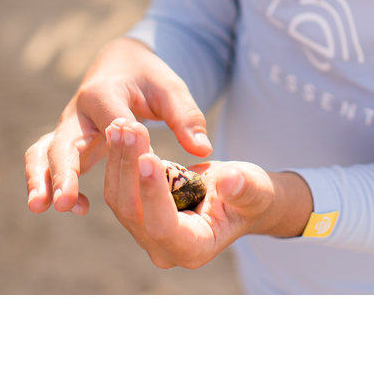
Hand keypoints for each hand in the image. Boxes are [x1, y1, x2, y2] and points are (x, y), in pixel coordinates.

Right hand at [25, 37, 211, 215]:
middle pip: (64, 142)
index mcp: (104, 93)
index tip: (135, 162)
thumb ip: (187, 117)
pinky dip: (51, 183)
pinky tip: (77, 207)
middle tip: (62, 202)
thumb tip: (203, 150)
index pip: (110, 122)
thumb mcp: (171, 89)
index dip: (122, 143)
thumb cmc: (149, 78)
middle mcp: (79, 111)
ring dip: (42, 179)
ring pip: (44, 152)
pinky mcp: (68, 142)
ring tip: (42, 207)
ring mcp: (69, 128)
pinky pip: (49, 162)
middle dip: (62, 173)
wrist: (123, 63)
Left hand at [103, 119, 312, 267]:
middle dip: (129, 167)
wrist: (240, 196)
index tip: (149, 156)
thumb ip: (244, 188)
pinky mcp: (138, 216)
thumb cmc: (252, 194)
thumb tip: (231, 181)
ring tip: (120, 124)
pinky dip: (118, 159)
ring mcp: (148, 234)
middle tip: (129, 128)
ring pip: (120, 199)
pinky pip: (120, 189)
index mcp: (194, 249)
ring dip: (119, 159)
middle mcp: (164, 249)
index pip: (163, 227)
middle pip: (133, 212)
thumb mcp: (255, 189)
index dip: (153, 194)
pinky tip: (119, 131)